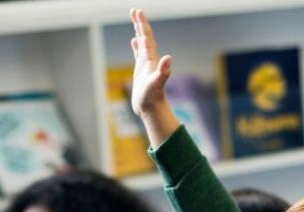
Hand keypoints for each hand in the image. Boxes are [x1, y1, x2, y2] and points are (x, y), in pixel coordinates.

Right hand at [128, 8, 181, 146]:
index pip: (147, 38)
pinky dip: (136, 46)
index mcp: (152, 59)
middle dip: (140, 23)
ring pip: (142, 44)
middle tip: (134, 10)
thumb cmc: (153, 98)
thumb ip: (163, 71)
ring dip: (139, 32)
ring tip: (135, 19)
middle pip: (145, 37)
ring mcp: (146, 65)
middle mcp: (150, 60)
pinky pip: (138, 54)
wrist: (153, 110)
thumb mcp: (157, 83)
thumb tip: (168, 58)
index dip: (142, 25)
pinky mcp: (142, 72)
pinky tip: (134, 41)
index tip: (137, 12)